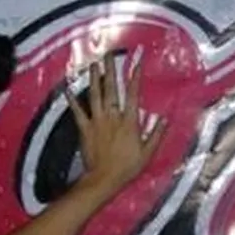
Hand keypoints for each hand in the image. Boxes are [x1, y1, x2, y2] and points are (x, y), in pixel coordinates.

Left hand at [66, 50, 164, 191]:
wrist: (104, 179)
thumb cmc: (127, 168)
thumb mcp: (147, 152)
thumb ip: (156, 134)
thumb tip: (166, 118)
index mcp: (129, 121)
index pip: (133, 94)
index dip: (135, 76)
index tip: (137, 62)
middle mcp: (112, 117)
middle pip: (111, 88)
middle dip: (110, 70)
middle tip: (108, 54)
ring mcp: (97, 122)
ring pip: (95, 95)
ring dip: (93, 78)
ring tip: (93, 64)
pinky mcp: (85, 129)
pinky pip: (78, 112)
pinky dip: (72, 100)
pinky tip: (68, 89)